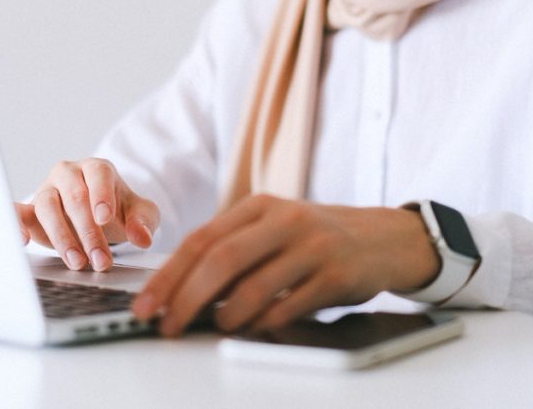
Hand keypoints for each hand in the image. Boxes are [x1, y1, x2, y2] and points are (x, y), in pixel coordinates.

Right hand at [15, 158, 159, 271]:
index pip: (98, 174)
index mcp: (97, 168)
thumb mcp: (140, 213)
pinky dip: (16, 223)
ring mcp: (48, 190)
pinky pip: (18, 212)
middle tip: (101, 259)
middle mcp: (69, 174)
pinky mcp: (31, 210)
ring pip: (47, 207)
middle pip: (75, 196)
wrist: (100, 219)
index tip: (105, 219)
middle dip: (88, 231)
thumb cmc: (119, 211)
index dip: (101, 195)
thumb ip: (144, 221)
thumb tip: (142, 237)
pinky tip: (23, 240)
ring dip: (62, 237)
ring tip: (77, 262)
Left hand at [131, 194, 438, 335]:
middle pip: (221, 260)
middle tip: (168, 326)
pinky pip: (290, 305)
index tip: (147, 304)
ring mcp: (312, 245)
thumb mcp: (275, 229)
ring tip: (220, 326)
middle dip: (185, 299)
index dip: (169, 275)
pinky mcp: (336, 273)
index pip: (202, 240)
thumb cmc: (317, 238)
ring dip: (227, 316)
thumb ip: (235, 251)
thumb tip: (181, 291)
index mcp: (259, 206)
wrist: (385, 237)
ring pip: (254, 286)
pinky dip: (266, 323)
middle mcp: (284, 220)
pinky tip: (258, 327)